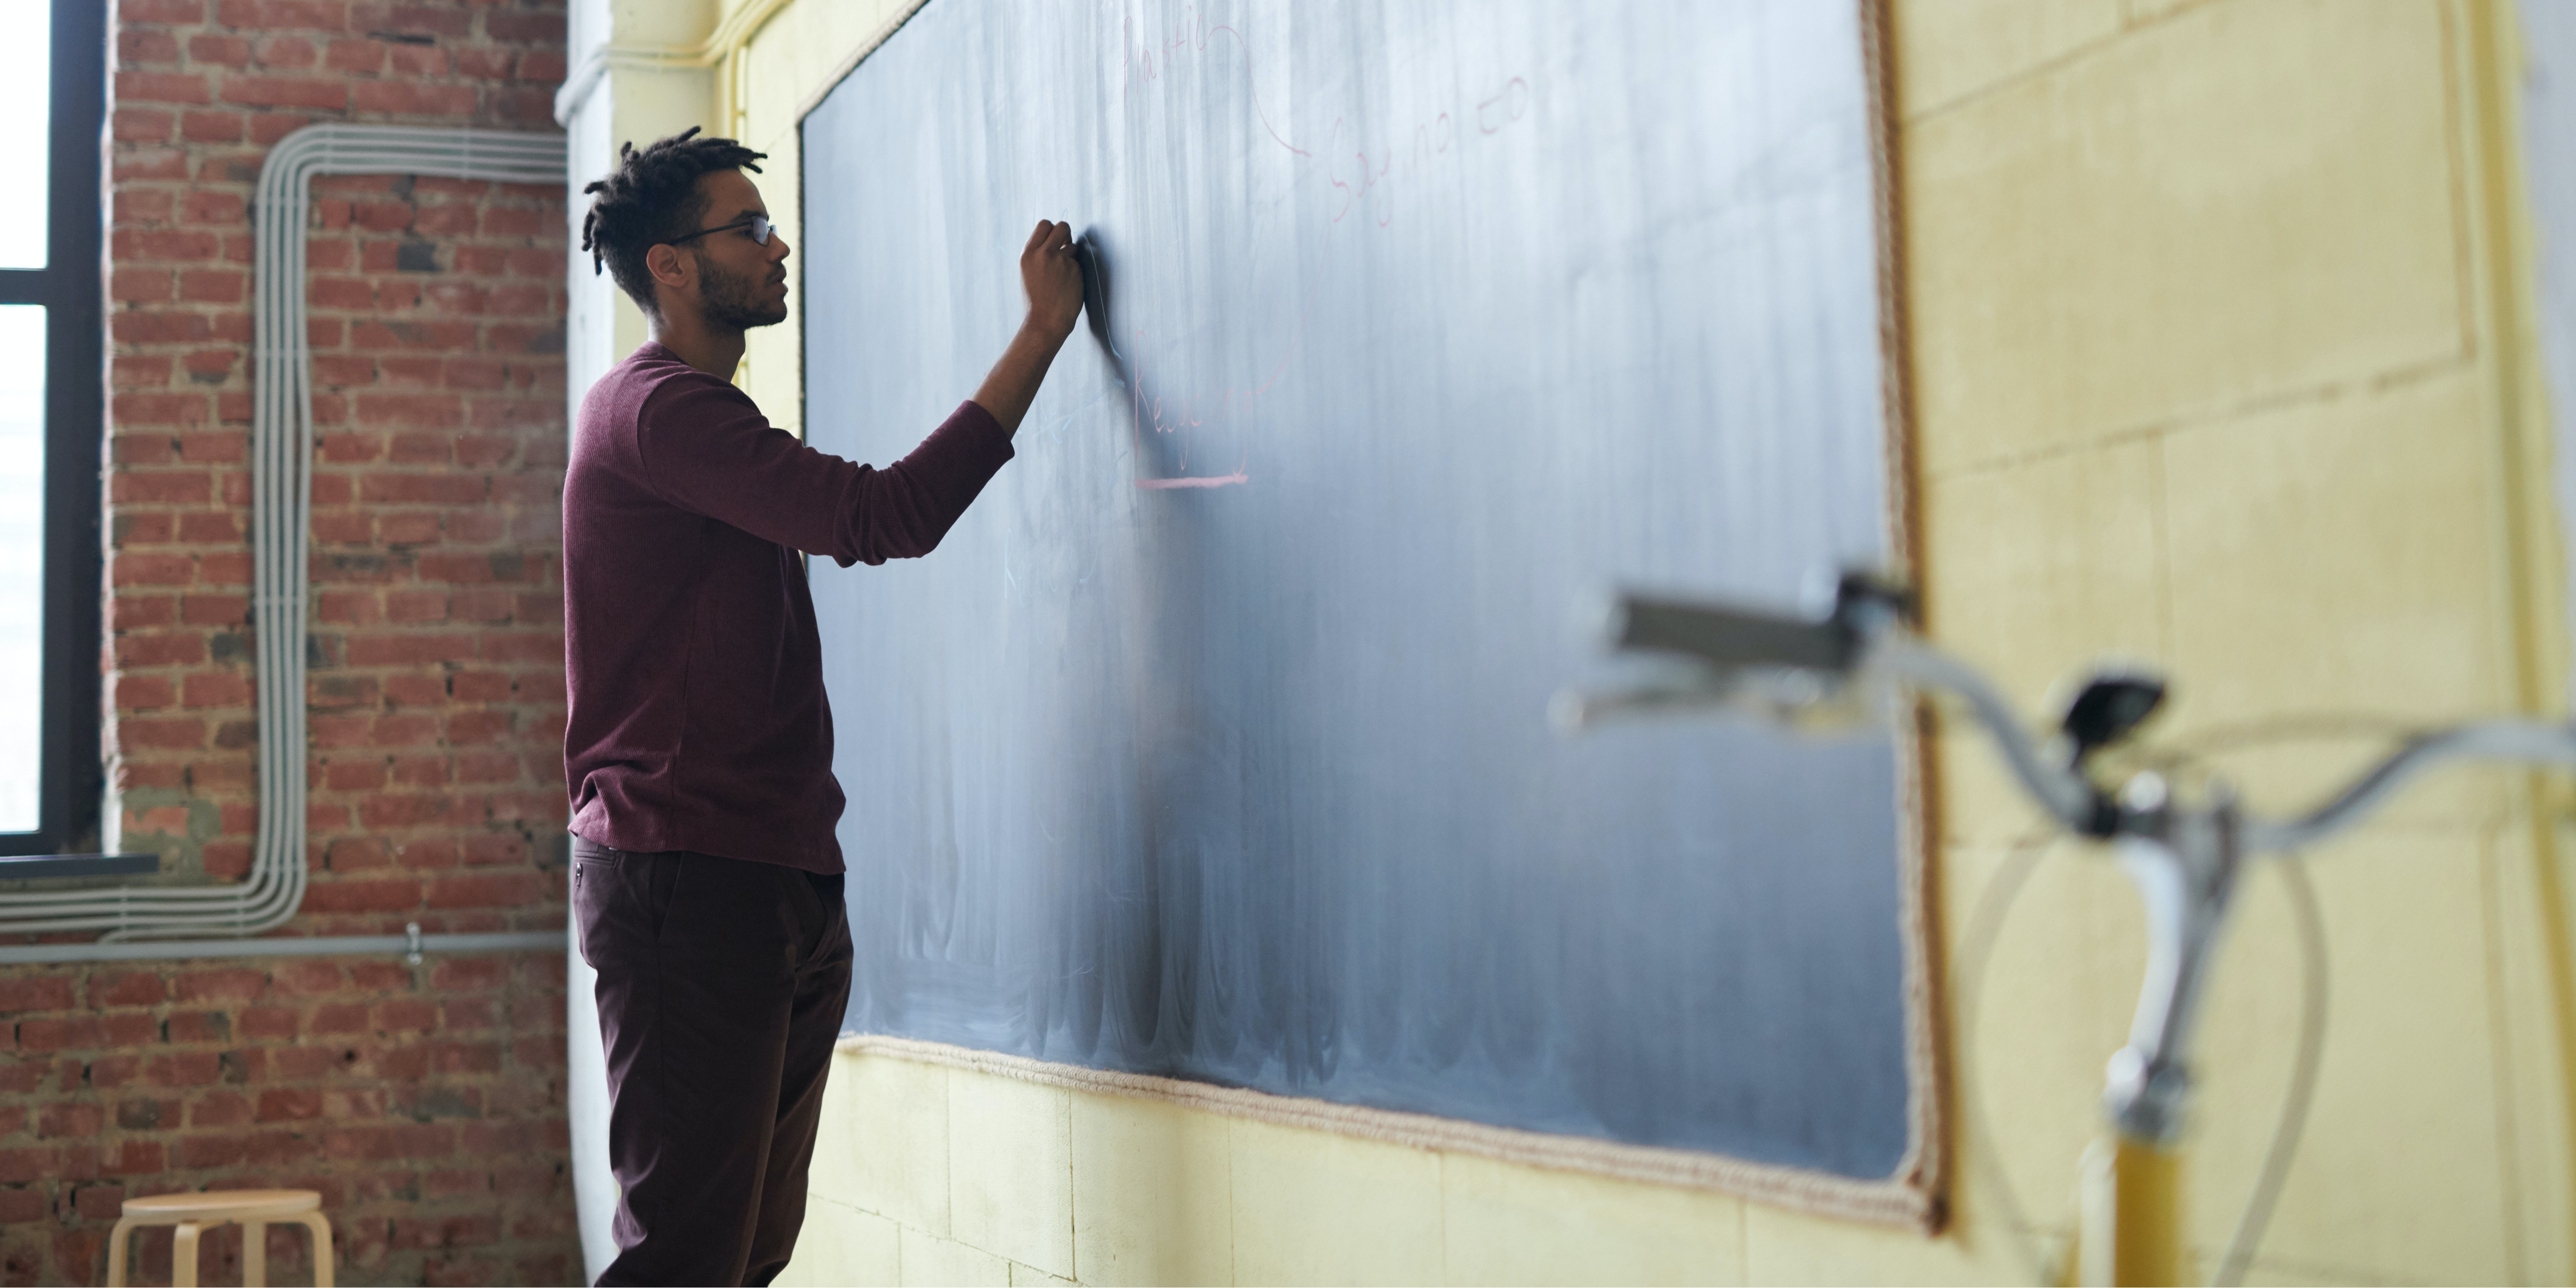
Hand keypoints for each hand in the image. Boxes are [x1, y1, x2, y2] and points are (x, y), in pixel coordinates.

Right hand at [1020, 219, 1084, 340]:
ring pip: (1073, 246)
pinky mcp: (1075, 270)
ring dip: (1070, 256)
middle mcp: (1044, 253)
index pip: (1044, 224)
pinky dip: (1075, 271)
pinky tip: (1068, 285)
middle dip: (1066, 234)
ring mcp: (1061, 261)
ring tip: (1062, 275)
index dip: (1052, 230)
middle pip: (1062, 227)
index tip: (1055, 240)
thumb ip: (1038, 253)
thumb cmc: (1036, 299)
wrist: (1045, 321)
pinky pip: (1078, 263)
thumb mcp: (1028, 271)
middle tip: (1065, 246)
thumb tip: (1055, 238)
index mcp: (1028, 254)